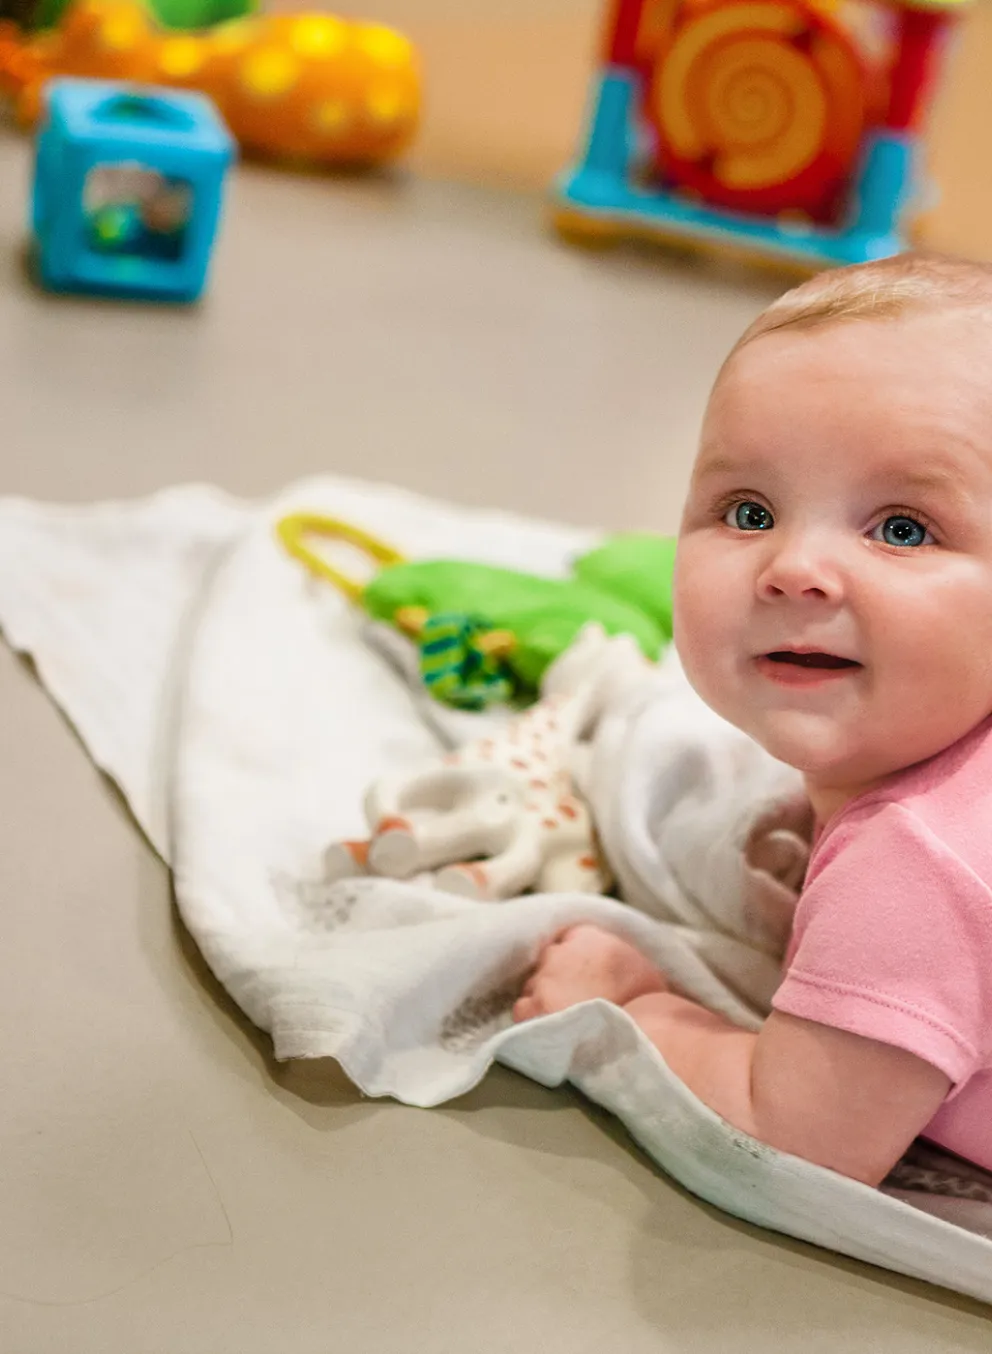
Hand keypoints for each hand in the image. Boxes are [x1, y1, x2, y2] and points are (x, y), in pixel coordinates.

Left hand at [513, 924, 667, 1021]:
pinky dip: (533, 1017)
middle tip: (574, 998)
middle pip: (550, 958)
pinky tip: (551, 1030)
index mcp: (589, 938)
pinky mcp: (532, 1008)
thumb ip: (618, 959)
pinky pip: (523, 1008)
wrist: (638, 1037)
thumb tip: (612, 969)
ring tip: (563, 1018)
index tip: (584, 973)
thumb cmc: (647, 1006)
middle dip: (558, 976)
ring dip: (544, 996)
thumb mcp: (642, 968)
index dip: (577, 957)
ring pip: (534, 983)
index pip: (572, 937)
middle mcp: (561, 953)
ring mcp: (543, 980)